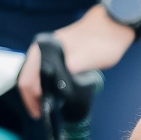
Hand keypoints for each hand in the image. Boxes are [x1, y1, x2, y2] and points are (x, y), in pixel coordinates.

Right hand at [17, 6, 136, 110]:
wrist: (113, 25)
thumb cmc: (101, 41)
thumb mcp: (84, 60)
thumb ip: (66, 74)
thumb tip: (55, 91)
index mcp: (43, 50)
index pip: (28, 79)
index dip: (32, 99)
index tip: (40, 114)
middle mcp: (40, 49)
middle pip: (27, 78)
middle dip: (31, 97)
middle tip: (41, 113)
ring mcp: (48, 51)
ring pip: (33, 75)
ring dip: (37, 91)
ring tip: (45, 106)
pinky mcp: (56, 53)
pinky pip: (43, 72)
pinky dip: (43, 84)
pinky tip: (51, 92)